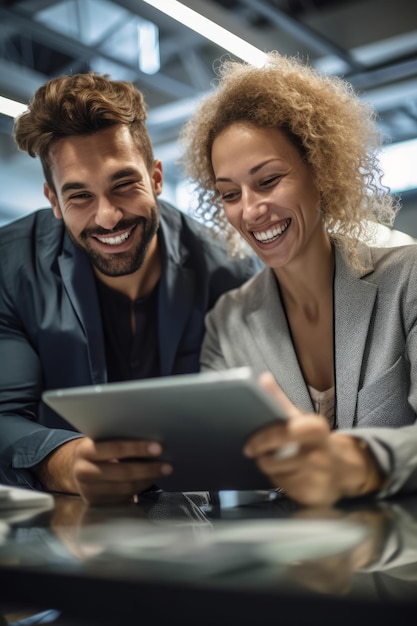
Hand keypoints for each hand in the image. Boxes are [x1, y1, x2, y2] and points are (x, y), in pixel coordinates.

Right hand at [35, 437, 171, 505]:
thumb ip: (119, 439)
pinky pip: (123, 498)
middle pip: (122, 472)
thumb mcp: (102, 441)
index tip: (159, 447)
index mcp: (85, 450)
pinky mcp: (96, 504)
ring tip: (163, 472)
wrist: (78, 470)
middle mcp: (83, 471)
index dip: (138, 448)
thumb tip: (152, 435)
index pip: (115, 448)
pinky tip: (149, 481)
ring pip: (125, 488)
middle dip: (148, 468)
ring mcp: (88, 491)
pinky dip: (139, 490)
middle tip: (168, 465)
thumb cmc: (99, 450)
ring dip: (147, 480)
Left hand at [243, 372, 383, 505]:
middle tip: (257, 453)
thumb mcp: (300, 417)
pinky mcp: (315, 495)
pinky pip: (285, 489)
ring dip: (272, 470)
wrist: (343, 467)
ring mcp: (318, 476)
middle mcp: (319, 453)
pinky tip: (290, 474)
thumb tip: (263, 378)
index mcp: (315, 428)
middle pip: (274, 460)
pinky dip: (281, 482)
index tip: (250, 444)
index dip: (262, 440)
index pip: (282, 433)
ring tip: (279, 461)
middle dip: (263, 457)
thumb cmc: (314, 439)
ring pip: (276, 475)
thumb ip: (279, 399)